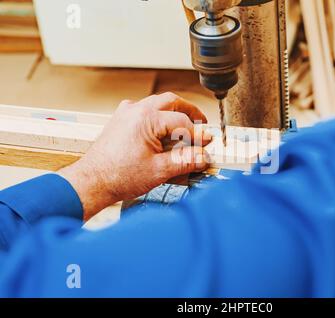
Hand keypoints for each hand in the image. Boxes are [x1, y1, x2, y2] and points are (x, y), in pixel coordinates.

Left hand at [58, 93, 211, 220]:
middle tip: (201, 123)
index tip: (206, 144)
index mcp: (146, 119)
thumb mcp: (160, 170)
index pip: (181, 121)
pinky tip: (162, 131)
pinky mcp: (120, 121)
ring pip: (156, 104)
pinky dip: (157, 117)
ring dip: (173, 112)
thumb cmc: (118, 176)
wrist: (92, 182)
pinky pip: (143, 111)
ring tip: (185, 127)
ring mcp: (125, 114)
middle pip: (170, 102)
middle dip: (188, 112)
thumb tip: (203, 157)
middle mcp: (135, 110)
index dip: (197, 133)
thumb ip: (186, 161)